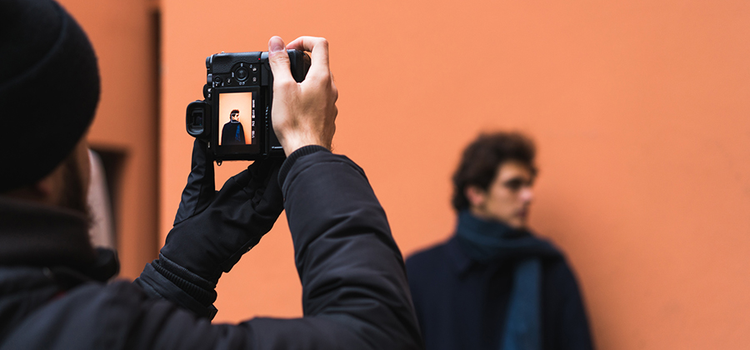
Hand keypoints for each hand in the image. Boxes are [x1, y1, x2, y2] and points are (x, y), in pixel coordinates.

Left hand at [160, 139, 284, 281]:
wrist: (186, 260)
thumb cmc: (188, 233)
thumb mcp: (196, 190)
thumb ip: (201, 165)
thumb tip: (201, 141)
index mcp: (238, 194)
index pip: (257, 169)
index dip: (262, 152)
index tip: (266, 133)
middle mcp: (251, 203)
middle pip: (269, 175)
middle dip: (275, 157)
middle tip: (282, 135)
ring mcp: (257, 213)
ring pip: (275, 185)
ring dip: (282, 168)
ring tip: (287, 146)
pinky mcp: (259, 223)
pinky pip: (274, 201)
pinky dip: (280, 185)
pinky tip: (284, 168)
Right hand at [267, 36, 337, 155]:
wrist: (307, 151)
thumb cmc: (296, 123)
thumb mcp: (282, 88)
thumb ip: (280, 63)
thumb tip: (277, 43)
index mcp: (322, 77)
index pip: (320, 44)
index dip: (303, 41)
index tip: (289, 49)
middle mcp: (331, 88)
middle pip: (319, 64)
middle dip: (300, 63)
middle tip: (284, 71)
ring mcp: (331, 103)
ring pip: (319, 83)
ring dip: (304, 81)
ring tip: (286, 92)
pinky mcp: (327, 116)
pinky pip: (319, 99)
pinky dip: (307, 97)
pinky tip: (295, 108)